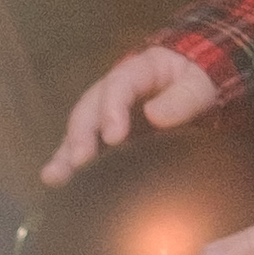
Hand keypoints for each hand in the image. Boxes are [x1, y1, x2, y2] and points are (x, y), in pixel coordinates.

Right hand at [39, 42, 216, 186]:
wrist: (196, 85)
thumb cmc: (197, 80)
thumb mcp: (200, 82)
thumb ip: (183, 97)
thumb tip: (154, 115)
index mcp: (139, 70)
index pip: (119, 83)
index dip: (112, 108)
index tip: (114, 136)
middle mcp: (114, 91)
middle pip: (90, 107)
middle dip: (82, 134)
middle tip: (80, 161)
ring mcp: (107, 114)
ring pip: (81, 130)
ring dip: (67, 153)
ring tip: (53, 177)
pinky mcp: (107, 138)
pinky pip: (87, 149)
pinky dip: (71, 166)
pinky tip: (57, 184)